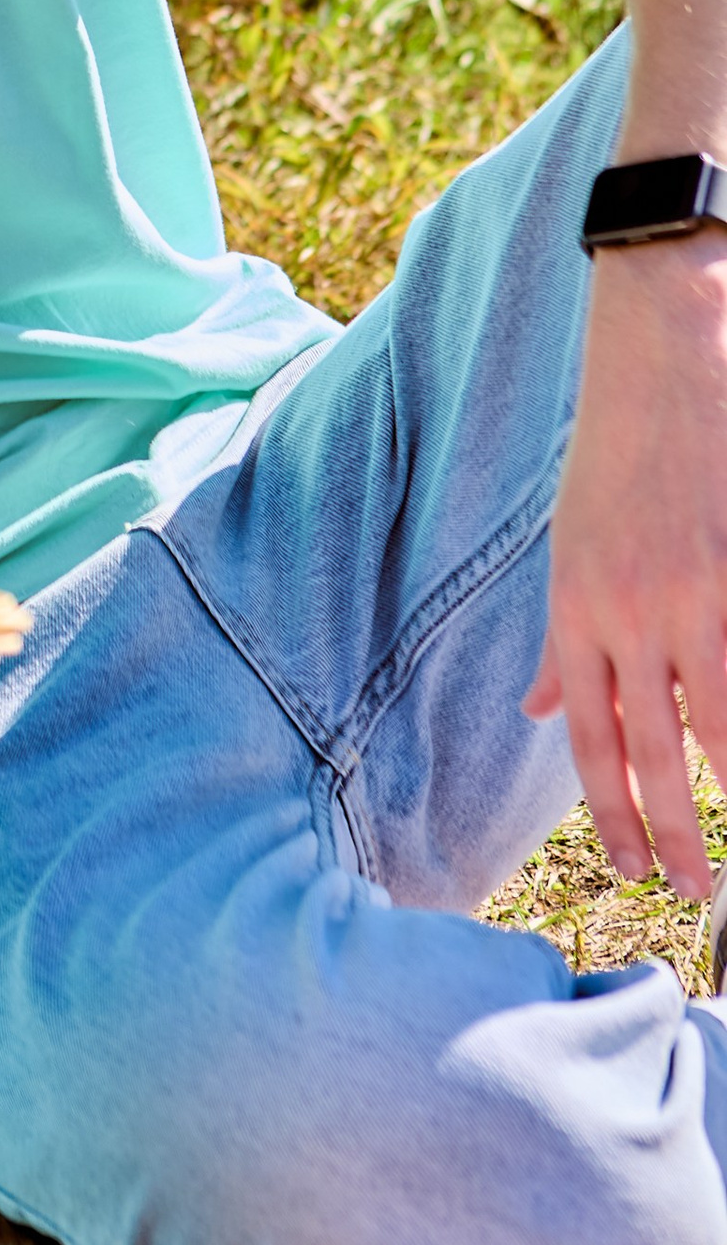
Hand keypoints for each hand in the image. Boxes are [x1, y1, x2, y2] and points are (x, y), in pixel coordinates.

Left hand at [526, 227, 726, 896]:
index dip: (605, 810)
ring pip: (703, 729)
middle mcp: (619, 612)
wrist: (655, 354)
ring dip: (719, 800)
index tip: (625, 865)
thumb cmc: (613, 452)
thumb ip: (561, 637)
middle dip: (661, 831)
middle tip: (685, 890)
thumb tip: (535, 707)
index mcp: (572, 607)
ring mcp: (681, 596)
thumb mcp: (566, 545)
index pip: (585, 736)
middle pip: (640, 750)